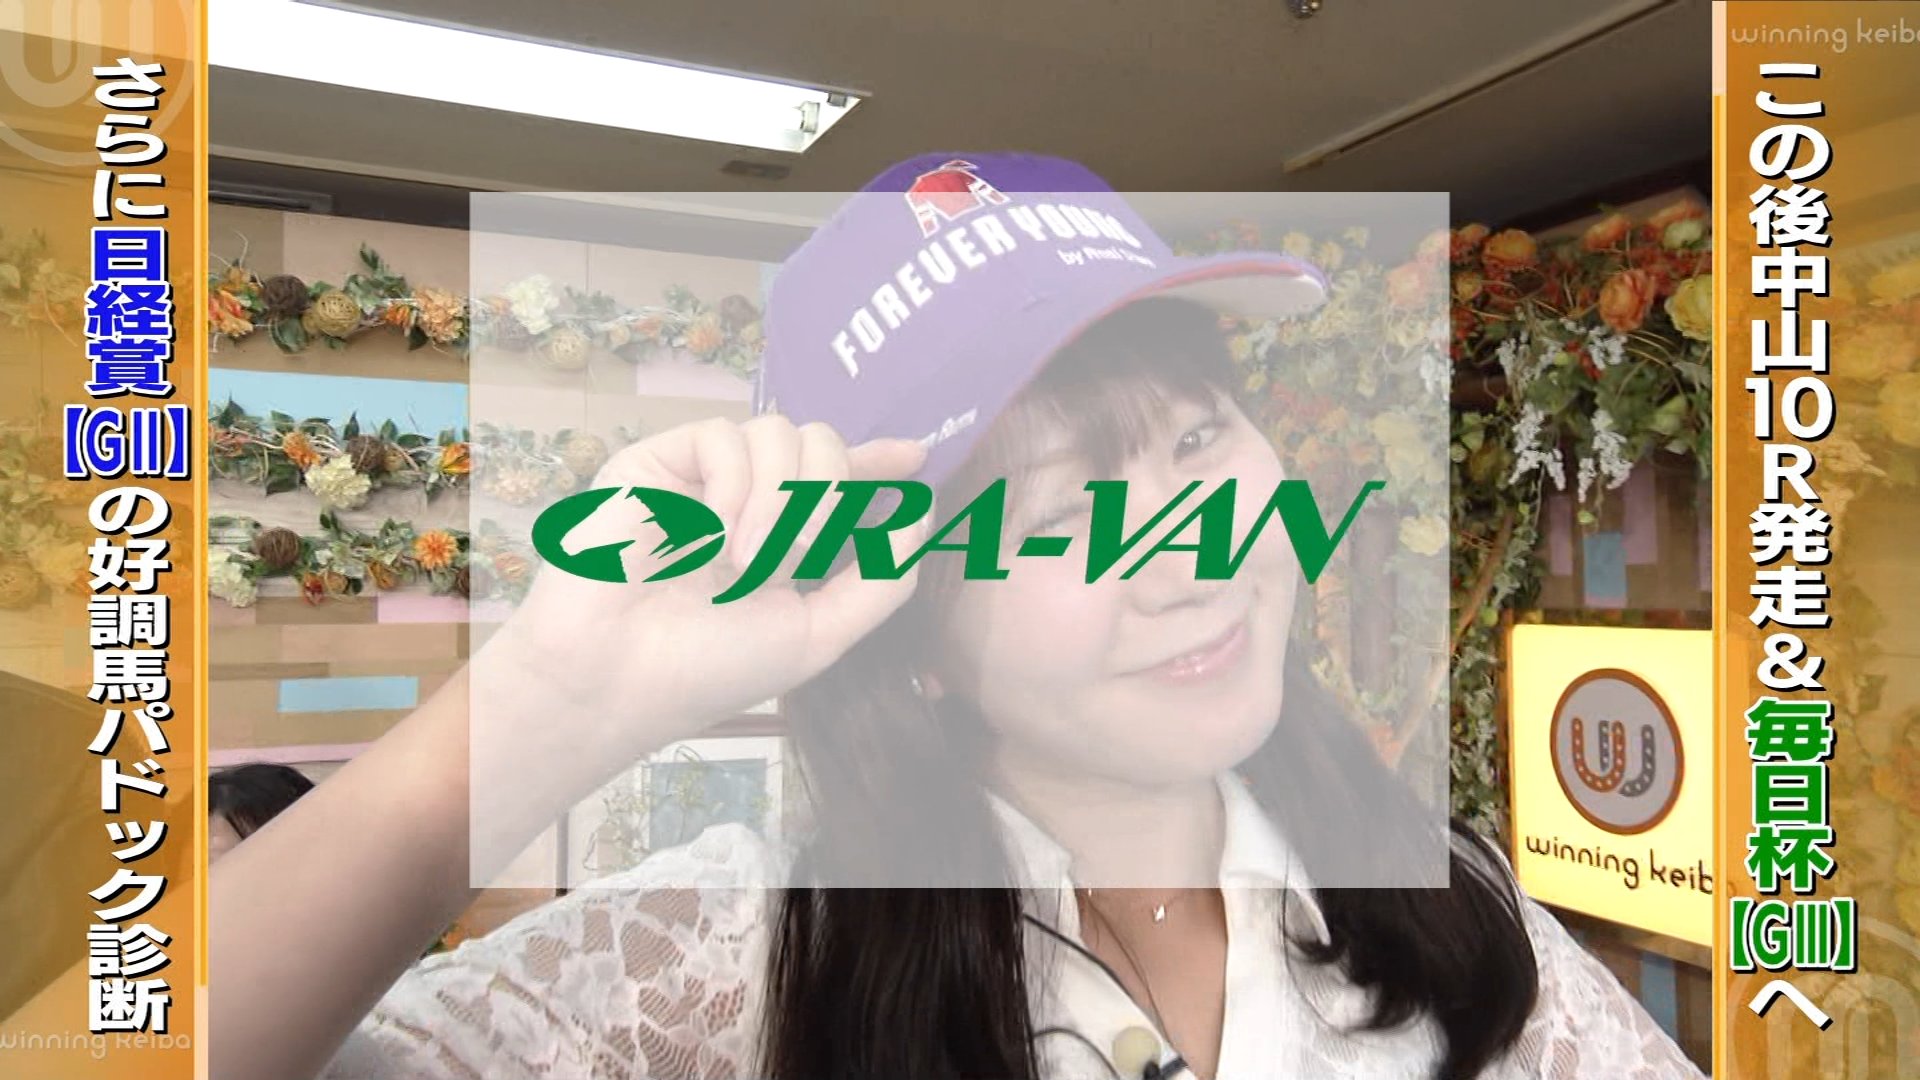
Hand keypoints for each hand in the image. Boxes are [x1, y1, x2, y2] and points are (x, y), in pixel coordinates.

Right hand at [474, 415, 928, 796]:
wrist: (619, 675)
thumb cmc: (710, 667)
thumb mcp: (818, 635)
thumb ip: (880, 580)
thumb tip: (923, 516)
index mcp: (785, 540)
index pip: (838, 482)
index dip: (877, 460)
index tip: (916, 456)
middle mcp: (749, 501)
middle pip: (821, 445)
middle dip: (827, 495)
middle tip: (795, 556)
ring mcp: (703, 479)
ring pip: (779, 432)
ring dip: (779, 498)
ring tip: (743, 558)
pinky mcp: (659, 461)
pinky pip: (724, 436)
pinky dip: (732, 486)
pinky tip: (707, 534)